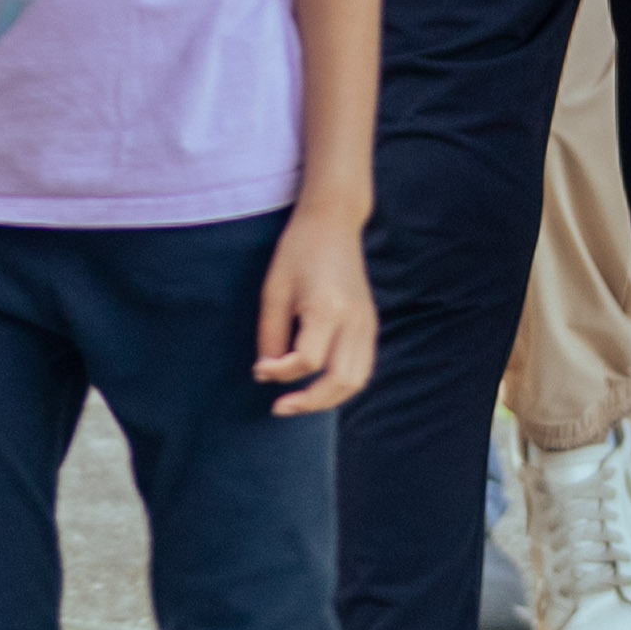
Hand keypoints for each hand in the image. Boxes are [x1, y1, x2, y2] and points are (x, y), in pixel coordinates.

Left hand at [253, 198, 381, 414]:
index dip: (279, 372)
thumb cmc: (298, 250)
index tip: (259, 369)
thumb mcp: (274, 289)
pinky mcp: (371, 324)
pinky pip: (363, 368)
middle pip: (339, 382)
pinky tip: (319, 386)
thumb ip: (270, 334)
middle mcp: (353, 321)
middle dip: (309, 402)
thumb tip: (267, 372)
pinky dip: (343, 385)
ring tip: (300, 402)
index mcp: (327, 308)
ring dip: (328, 399)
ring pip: (357, 381)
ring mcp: (367, 324)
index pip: (306, 361)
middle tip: (279, 408)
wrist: (333, 221)